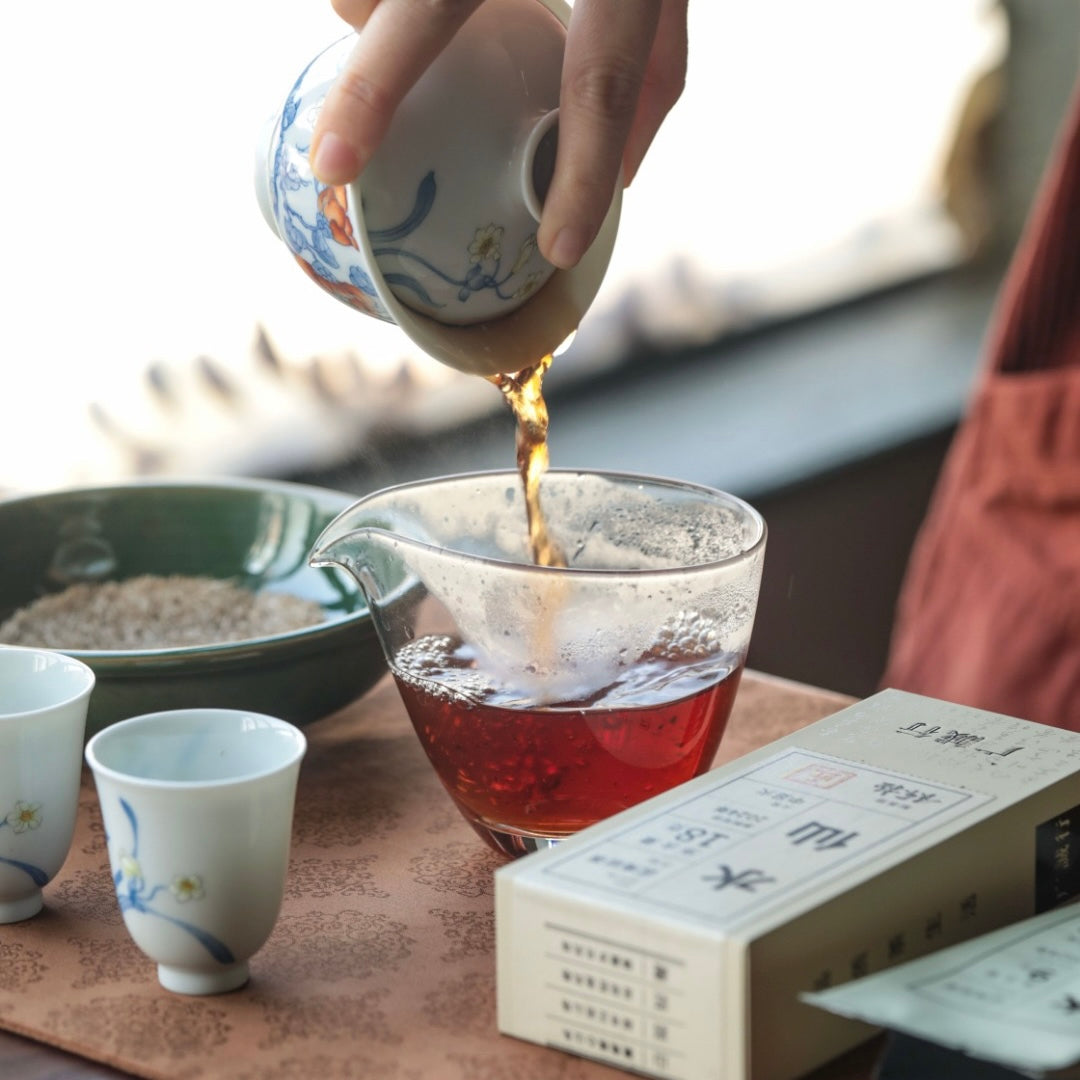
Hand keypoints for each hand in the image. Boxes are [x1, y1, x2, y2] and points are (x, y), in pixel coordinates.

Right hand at [310, 0, 687, 269]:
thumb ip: (659, 59)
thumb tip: (624, 171)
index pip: (610, 75)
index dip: (588, 169)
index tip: (556, 251)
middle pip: (436, 6)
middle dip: (375, 86)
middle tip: (330, 162)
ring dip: (366, 12)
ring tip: (355, 37)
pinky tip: (364, 4)